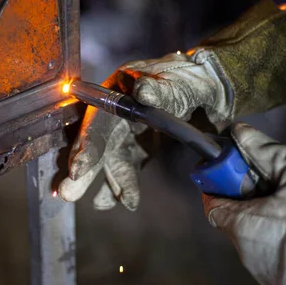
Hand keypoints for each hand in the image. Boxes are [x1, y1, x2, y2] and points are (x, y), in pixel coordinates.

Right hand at [59, 51, 232, 210]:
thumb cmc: (196, 79)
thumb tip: (141, 92)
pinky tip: (124, 201)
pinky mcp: (139, 145)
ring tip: (100, 205)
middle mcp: (119, 109)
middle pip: (98, 141)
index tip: (79, 169)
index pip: (100, 118)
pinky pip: (127, 168)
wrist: (217, 90)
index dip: (87, 144)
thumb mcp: (184, 83)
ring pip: (111, 159)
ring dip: (106, 182)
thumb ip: (164, 90)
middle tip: (68, 194)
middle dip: (85, 169)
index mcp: (121, 87)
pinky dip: (124, 185)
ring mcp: (128, 129)